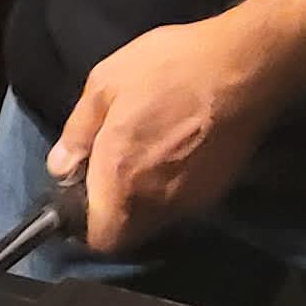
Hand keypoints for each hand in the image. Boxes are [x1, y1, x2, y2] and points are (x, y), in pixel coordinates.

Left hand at [50, 17, 274, 253]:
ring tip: (144, 160)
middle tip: (109, 175)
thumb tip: (61, 167)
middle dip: (114, 213)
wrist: (245, 67)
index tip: (82, 200)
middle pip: (129, 233)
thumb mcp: (105, 83)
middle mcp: (156, 200)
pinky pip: (182, 204)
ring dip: (143, 202)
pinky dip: (170, 190)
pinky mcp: (218, 190)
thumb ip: (77, 132)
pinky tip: (174, 155)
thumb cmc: (169, 68)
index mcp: (121, 176)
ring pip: (156, 220)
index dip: (86, 226)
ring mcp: (191, 199)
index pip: (101, 238)